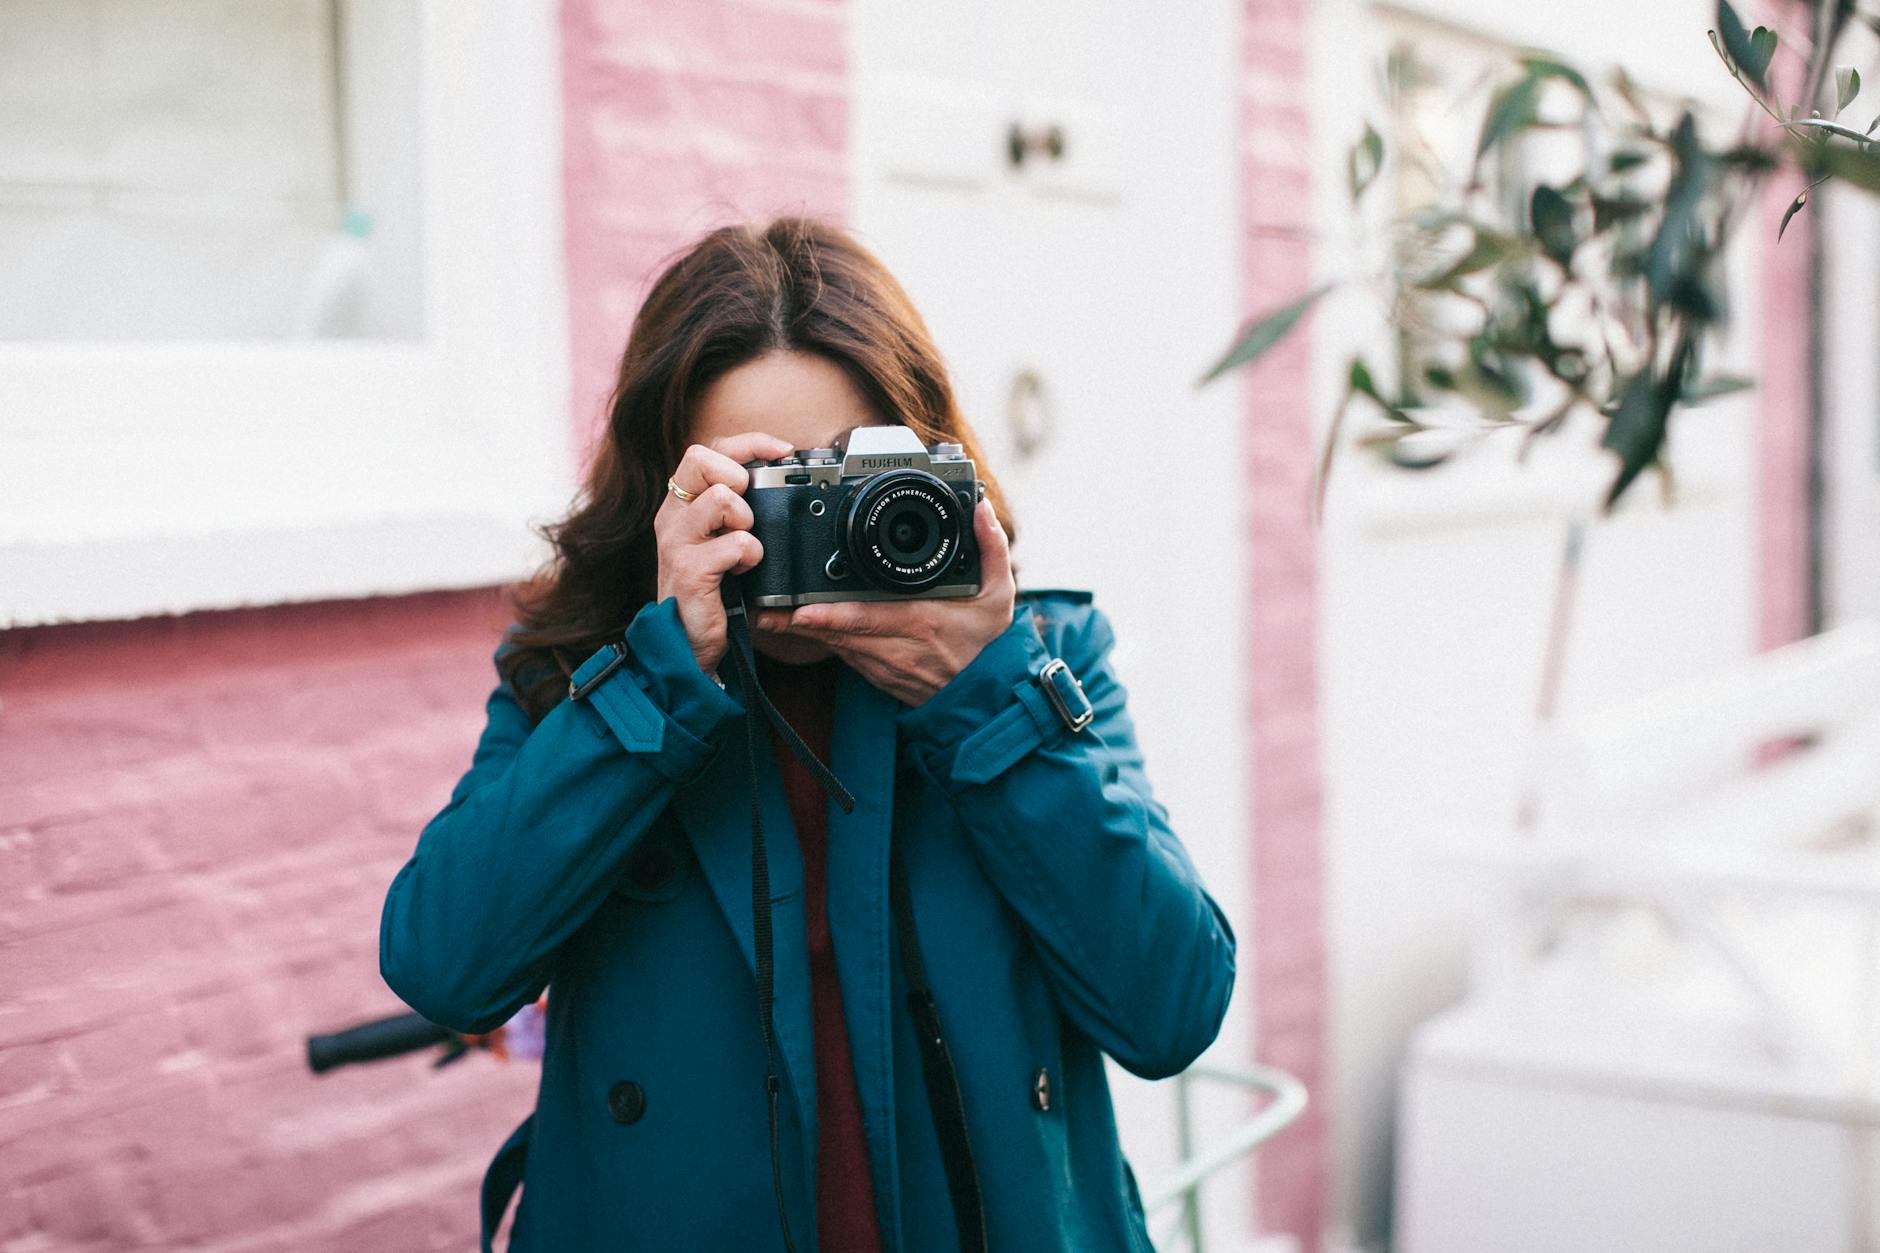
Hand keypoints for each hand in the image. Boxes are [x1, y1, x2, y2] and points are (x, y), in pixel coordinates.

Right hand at [655, 432, 795, 676]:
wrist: (687, 642)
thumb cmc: (712, 589)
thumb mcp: (720, 539)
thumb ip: (737, 509)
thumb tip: (777, 479)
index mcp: (681, 503)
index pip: (708, 449)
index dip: (749, 443)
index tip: (783, 451)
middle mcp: (672, 516)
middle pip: (701, 459)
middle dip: (737, 477)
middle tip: (748, 510)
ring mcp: (677, 542)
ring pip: (721, 498)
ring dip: (747, 521)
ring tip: (746, 547)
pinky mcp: (689, 571)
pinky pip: (734, 543)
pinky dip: (750, 555)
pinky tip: (744, 570)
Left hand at [756, 498, 1016, 705]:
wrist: (984, 701)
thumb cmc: (988, 648)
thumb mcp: (999, 598)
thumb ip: (991, 550)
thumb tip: (978, 510)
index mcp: (924, 625)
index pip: (871, 618)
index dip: (834, 616)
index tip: (803, 609)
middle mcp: (898, 649)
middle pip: (840, 633)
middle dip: (801, 621)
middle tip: (766, 609)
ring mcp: (884, 666)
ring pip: (836, 646)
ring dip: (804, 632)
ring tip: (770, 615)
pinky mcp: (876, 675)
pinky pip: (843, 655)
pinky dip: (822, 640)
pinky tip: (798, 626)